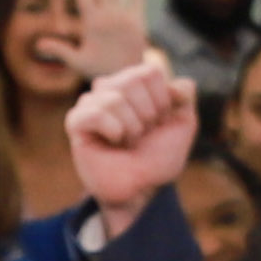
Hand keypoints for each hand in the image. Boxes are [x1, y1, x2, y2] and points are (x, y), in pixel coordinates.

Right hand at [67, 57, 200, 225]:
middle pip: (132, 80)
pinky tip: (114, 142)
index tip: (159, 122)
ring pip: (115, 99)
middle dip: (147, 114)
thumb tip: (172, 84)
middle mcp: (110, 87)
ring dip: (131, 128)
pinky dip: (113, 131)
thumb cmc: (158, 155)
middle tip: (142, 134)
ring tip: (127, 142)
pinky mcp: (76, 122)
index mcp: (133, 81)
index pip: (150, 72)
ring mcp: (90, 102)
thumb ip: (185, 94)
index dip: (162, 101)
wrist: (142, 187)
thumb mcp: (183, 122)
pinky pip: (96, 113)